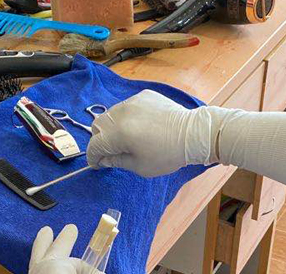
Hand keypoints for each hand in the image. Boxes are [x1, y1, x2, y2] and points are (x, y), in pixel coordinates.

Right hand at [86, 90, 228, 177]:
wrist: (192, 134)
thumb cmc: (168, 154)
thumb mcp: (140, 166)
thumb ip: (117, 161)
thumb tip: (103, 159)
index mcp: (119, 133)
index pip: (95, 144)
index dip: (93, 157)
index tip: (97, 164)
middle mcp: (121, 113)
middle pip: (98, 126)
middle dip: (101, 140)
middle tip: (112, 151)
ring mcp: (132, 101)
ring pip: (111, 114)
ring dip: (113, 127)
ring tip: (127, 138)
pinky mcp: (143, 95)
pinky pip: (126, 106)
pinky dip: (127, 117)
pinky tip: (141, 126)